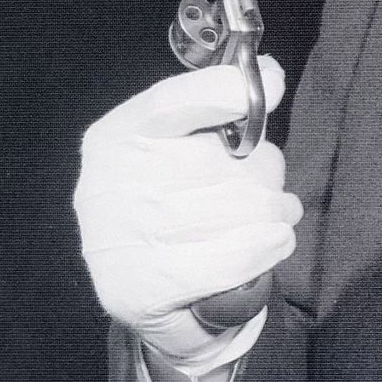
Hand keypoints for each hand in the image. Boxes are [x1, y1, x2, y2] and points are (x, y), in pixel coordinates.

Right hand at [73, 56, 299, 364]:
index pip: (171, 102)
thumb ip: (220, 114)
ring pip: (234, 208)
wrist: (153, 305)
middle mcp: (107, 184)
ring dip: (272, 215)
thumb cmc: (179, 216)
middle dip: (264, 176)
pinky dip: (264, 249)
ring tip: (274, 221)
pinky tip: (272, 244)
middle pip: (215, 160)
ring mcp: (119, 240)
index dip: (226, 91)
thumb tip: (268, 76)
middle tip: (274, 194)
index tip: (272, 82)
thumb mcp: (187, 154)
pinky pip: (230, 258)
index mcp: (116, 138)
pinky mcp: (141, 291)